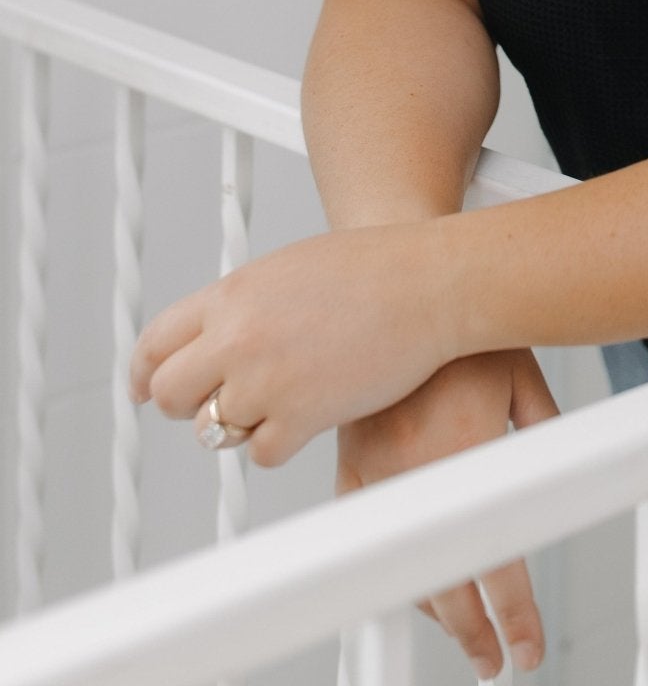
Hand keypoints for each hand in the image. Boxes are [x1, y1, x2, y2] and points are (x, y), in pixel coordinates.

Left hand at [128, 221, 451, 466]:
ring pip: (214, 430)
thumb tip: (215, 338)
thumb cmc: (373, 269)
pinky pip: (263, 452)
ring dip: (241, 423)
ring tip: (280, 401)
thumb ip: (244, 304)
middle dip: (190, 403)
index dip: (144, 373)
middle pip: (170, 393)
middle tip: (218, 402)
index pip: (155, 342)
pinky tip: (309, 416)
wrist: (429, 283)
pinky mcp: (300, 416)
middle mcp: (238, 337)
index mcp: (232, 294)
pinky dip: (281, 442)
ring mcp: (266, 380)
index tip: (146, 387)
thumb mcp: (288, 269)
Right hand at [337, 351, 559, 677]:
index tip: (526, 650)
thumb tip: (569, 472)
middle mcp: (416, 471)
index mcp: (465, 455)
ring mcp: (376, 469)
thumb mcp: (524, 378)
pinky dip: (389, 563)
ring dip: (436, 605)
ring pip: (402, 564)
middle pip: (446, 582)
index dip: (514, 617)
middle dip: (475, 632)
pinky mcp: (350, 459)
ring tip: (465, 632)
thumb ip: (545, 433)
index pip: (494, 562)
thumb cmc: (469, 325)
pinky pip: (366, 531)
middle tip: (494, 659)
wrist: (405, 283)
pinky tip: (410, 582)